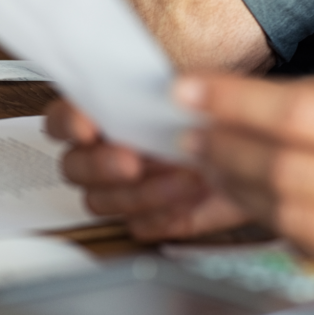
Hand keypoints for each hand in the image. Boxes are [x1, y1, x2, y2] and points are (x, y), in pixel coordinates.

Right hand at [45, 99, 249, 240]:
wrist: (252, 149)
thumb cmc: (214, 115)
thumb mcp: (195, 89)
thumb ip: (170, 88)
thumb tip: (165, 90)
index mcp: (101, 115)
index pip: (61, 120)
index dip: (69, 124)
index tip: (88, 127)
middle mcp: (103, 154)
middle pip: (73, 168)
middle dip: (101, 166)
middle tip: (132, 161)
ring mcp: (121, 189)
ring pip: (101, 201)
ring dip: (140, 193)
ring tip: (183, 178)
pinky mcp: (148, 217)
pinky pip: (137, 226)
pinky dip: (162, 216)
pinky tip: (188, 201)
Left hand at [177, 74, 313, 314]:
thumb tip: (229, 104)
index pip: (304, 114)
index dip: (236, 101)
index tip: (188, 91)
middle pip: (288, 169)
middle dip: (226, 150)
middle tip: (192, 136)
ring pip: (291, 215)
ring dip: (237, 189)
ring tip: (212, 168)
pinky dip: (274, 223)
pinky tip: (254, 202)